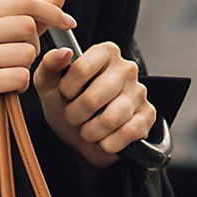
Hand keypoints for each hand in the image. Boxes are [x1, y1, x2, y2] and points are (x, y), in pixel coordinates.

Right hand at [0, 0, 75, 136]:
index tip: (68, 22)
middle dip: (33, 45)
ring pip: (26, 54)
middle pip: (27, 28)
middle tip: (19, 58)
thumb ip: (31, 15)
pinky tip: (7, 87)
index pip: (22, 3)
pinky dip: (21, 85)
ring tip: (9, 73)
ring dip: (26, 67)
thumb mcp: (2, 35)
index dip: (51, 12)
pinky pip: (20, 77)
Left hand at [35, 37, 154, 168]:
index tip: (65, 95)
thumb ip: (49, 66)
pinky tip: (102, 140)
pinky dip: (108, 143)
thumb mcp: (49, 86)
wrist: (80, 137)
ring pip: (111, 119)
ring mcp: (139, 92)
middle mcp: (126, 68)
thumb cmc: (67, 105)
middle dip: (75, 115)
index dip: (66, 90)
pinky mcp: (147, 115)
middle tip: (73, 117)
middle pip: (94, 98)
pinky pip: (127, 133)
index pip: (81, 68)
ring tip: (86, 131)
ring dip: (90, 132)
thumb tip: (63, 53)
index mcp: (104, 53)